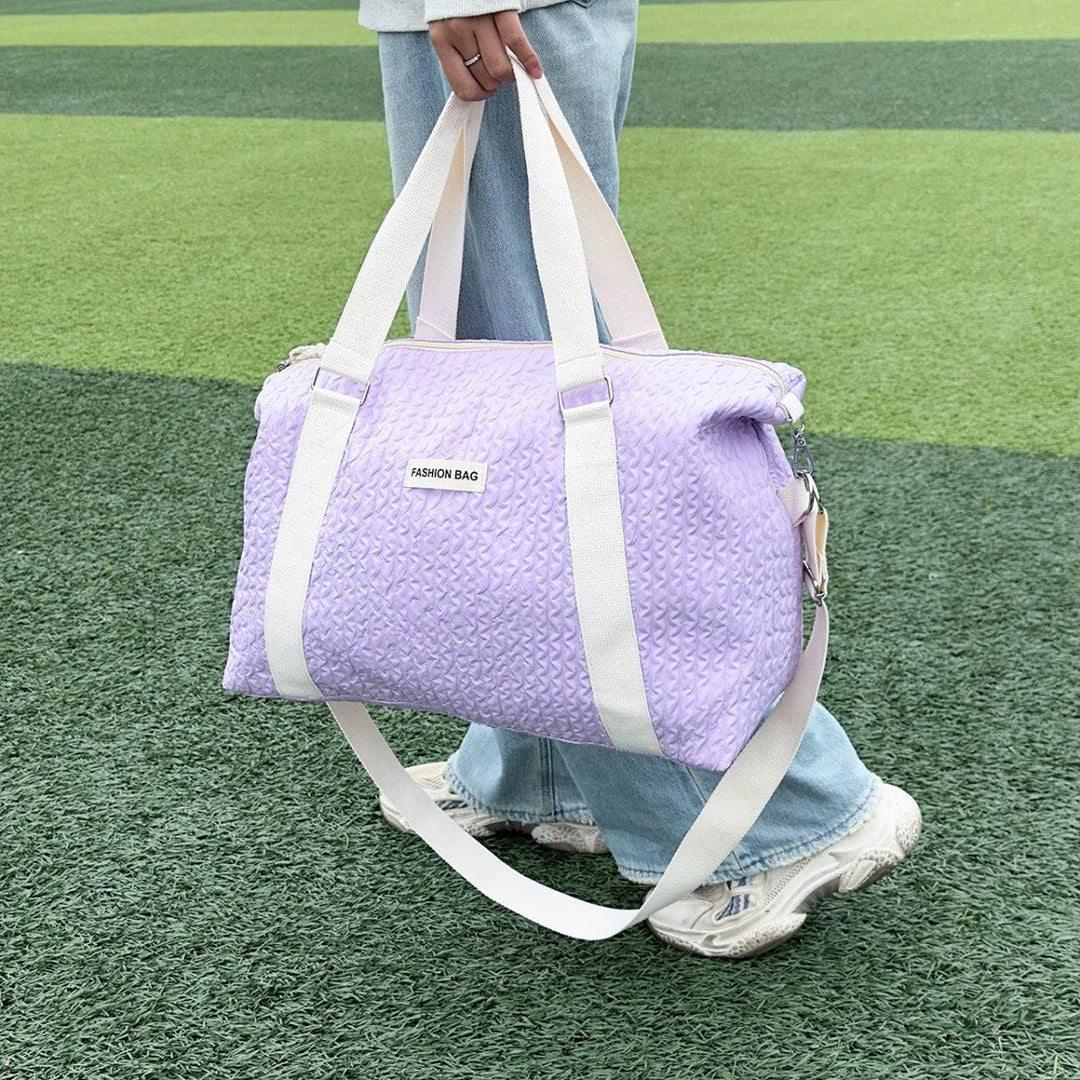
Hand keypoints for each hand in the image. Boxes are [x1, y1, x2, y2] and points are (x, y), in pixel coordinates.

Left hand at [428, 12, 542, 101]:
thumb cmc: (455, 7)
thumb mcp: (446, 32)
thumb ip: (457, 56)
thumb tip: (480, 89)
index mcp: (441, 41)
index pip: (464, 87)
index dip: (479, 94)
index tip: (486, 89)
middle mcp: (458, 31)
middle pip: (486, 78)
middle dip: (496, 81)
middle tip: (497, 71)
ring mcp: (480, 20)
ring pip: (500, 68)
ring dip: (509, 74)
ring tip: (510, 65)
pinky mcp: (500, 9)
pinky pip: (517, 43)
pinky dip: (529, 60)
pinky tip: (535, 72)